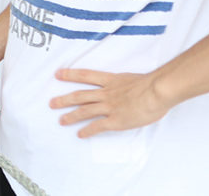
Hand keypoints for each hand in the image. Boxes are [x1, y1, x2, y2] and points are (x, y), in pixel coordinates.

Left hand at [50, 68, 168, 137]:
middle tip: (52, 103)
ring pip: (85, 111)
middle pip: (80, 95)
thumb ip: (127, 84)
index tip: (58, 74)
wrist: (157, 91)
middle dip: (64, 99)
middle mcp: (106, 93)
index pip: (86, 75)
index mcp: (111, 80)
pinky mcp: (116, 120)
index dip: (70, 74)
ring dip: (71, 116)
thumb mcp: (135, 78)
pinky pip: (98, 126)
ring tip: (61, 121)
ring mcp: (109, 107)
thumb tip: (130, 88)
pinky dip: (88, 131)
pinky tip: (80, 134)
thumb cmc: (153, 84)